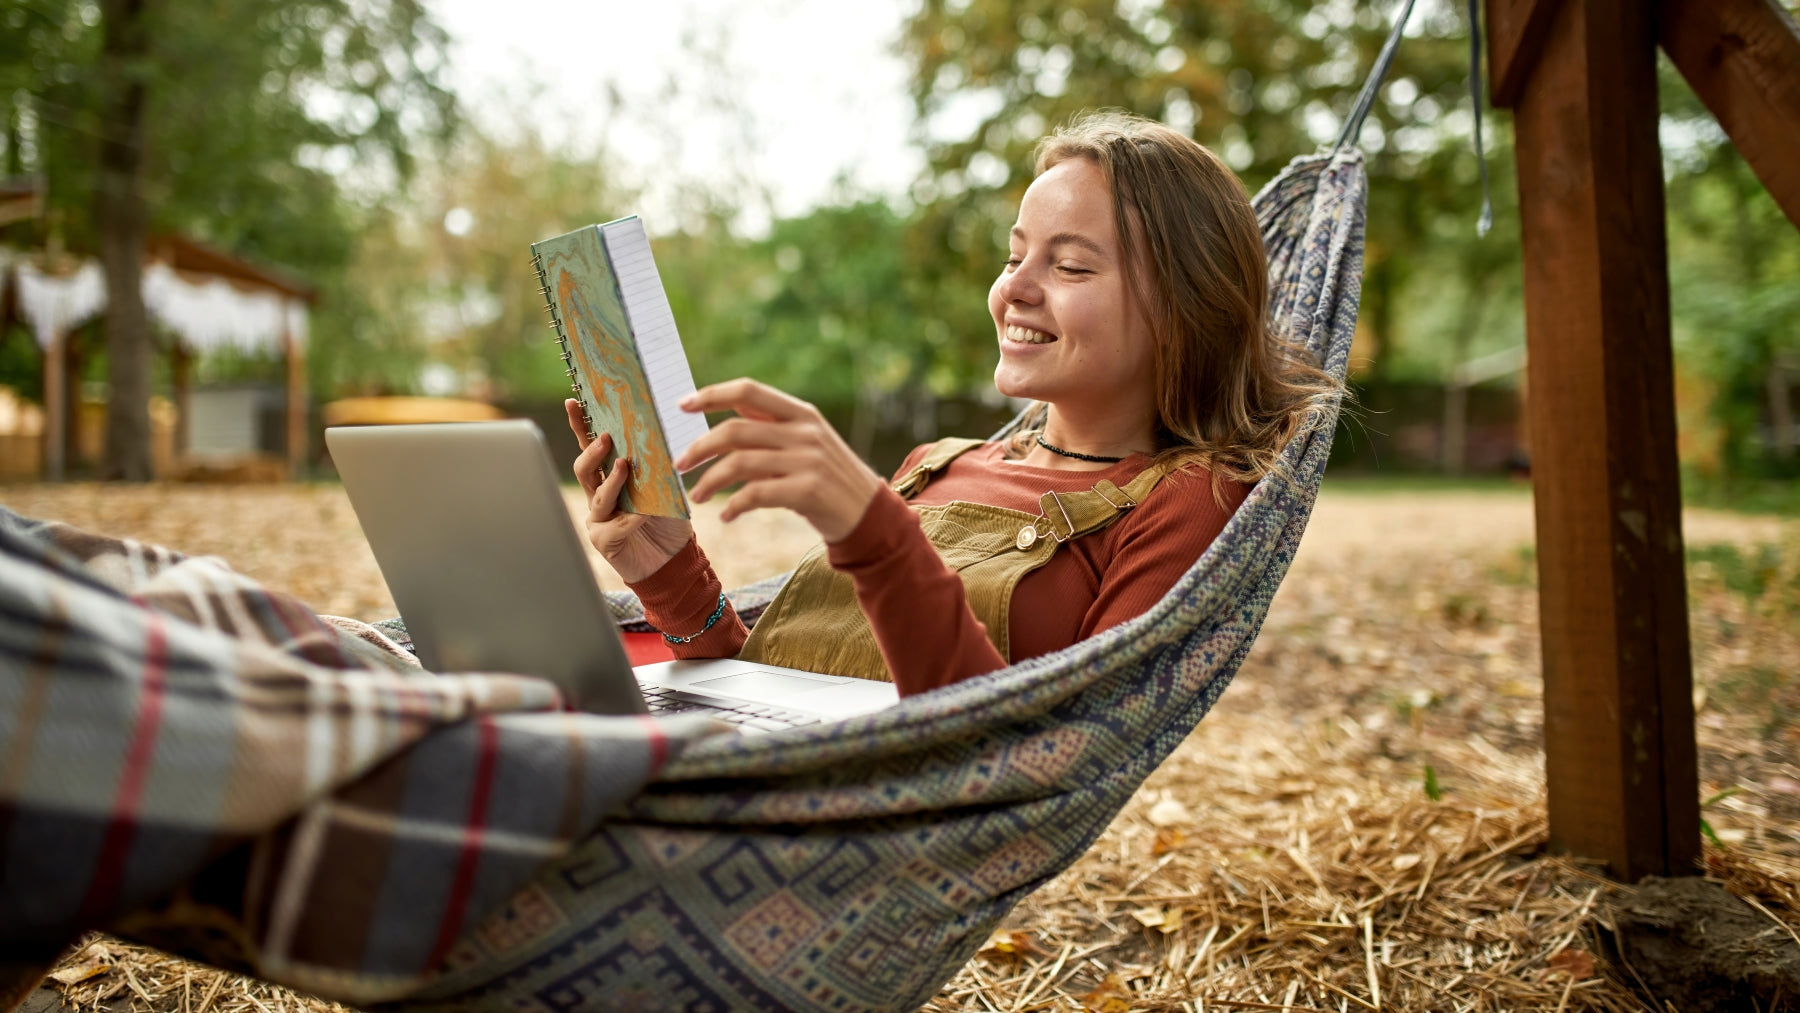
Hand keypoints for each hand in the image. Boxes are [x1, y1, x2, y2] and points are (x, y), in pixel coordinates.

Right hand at [566, 399, 693, 582]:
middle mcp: (599, 495)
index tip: (573, 400)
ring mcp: (598, 518)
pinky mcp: (604, 541)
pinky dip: (632, 519)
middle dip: (592, 452)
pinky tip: (644, 516)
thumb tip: (655, 438)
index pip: (592, 447)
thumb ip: (654, 467)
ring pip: (597, 496)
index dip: (580, 425)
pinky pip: (614, 526)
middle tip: (605, 437)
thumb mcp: (665, 487)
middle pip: (583, 468)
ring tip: (624, 466)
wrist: (675, 560)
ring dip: (611, 481)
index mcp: (610, 477)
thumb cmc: (668, 520)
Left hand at [675, 378, 883, 543]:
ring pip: (739, 463)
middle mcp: (804, 432)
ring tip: (696, 497)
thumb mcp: (809, 441)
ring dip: (710, 481)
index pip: (749, 391)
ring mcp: (808, 461)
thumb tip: (730, 406)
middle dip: (699, 447)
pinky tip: (726, 516)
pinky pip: (755, 494)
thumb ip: (774, 423)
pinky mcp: (808, 491)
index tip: (681, 405)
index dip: (712, 395)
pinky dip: (733, 506)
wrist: (870, 514)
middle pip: (735, 430)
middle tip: (679, 465)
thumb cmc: (830, 478)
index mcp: (802, 413)